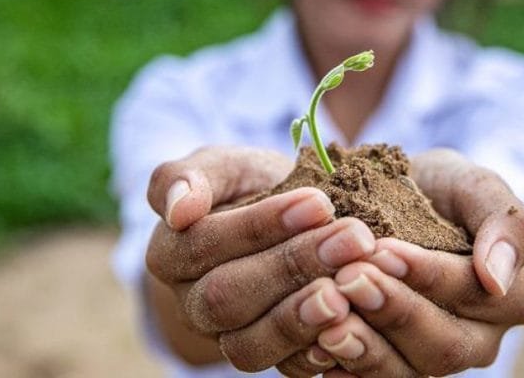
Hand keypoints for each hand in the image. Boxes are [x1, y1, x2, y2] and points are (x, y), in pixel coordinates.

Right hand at [144, 146, 377, 370]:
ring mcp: (226, 338)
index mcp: (169, 253)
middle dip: (293, 266)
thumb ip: (188, 176)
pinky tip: (352, 326)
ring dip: (303, 317)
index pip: (204, 243)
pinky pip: (284, 369)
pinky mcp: (267, 358)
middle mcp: (192, 304)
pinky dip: (317, 353)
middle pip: (227, 297)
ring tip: (350, 288)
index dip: (260, 226)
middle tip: (353, 238)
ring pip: (250, 344)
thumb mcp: (224, 166)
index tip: (319, 202)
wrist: (286, 223)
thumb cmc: (250, 187)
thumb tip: (179, 208)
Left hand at [276, 148, 523, 376]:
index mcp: (513, 295)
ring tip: (328, 319)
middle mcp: (479, 340)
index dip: (428, 274)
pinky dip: (345, 369)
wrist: (393, 205)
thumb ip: (504, 220)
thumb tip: (497, 278)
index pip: (474, 292)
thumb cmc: (439, 191)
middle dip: (393, 311)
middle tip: (349, 278)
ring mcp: (434, 360)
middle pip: (442, 344)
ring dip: (366, 347)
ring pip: (407, 372)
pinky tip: (315, 347)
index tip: (383, 249)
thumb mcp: (472, 185)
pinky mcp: (395, 369)